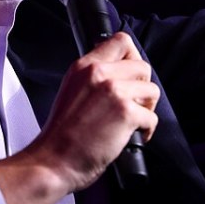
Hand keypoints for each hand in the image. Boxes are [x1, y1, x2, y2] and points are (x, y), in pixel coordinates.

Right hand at [0, 31, 158, 203]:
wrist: (51, 162)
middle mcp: (99, 73)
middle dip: (143, 86)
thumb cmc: (61, 135)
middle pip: (142, 65)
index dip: (133, 57)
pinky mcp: (125, 112)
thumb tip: (121, 73)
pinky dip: (147, 129)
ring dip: (147, 107)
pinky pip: (152, 116)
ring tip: (134, 121)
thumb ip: (94, 77)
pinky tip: (134, 136)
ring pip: (152, 89)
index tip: (131, 75)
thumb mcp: (72, 90)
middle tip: (134, 104)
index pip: (121, 41)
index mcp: (84, 66)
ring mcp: (114, 91)